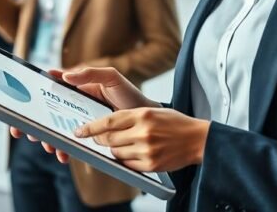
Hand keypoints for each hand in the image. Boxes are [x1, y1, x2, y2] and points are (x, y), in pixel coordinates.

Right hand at [9, 67, 155, 163]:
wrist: (149, 120)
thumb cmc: (129, 94)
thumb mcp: (111, 77)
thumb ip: (90, 73)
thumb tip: (64, 75)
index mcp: (76, 89)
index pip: (49, 91)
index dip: (32, 98)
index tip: (21, 106)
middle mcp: (74, 106)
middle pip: (46, 114)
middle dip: (34, 124)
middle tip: (28, 133)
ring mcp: (79, 123)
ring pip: (55, 131)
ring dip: (47, 139)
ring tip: (48, 146)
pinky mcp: (87, 139)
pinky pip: (70, 144)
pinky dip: (63, 150)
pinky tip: (63, 154)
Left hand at [77, 108, 210, 171]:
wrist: (197, 139)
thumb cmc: (174, 122)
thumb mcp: (151, 112)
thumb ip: (130, 116)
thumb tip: (106, 125)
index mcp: (142, 114)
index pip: (108, 121)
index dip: (91, 127)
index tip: (80, 131)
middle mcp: (143, 132)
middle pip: (109, 138)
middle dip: (98, 140)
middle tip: (95, 139)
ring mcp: (147, 150)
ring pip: (116, 152)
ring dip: (113, 150)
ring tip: (120, 145)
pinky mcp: (151, 165)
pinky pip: (127, 164)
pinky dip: (125, 160)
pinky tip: (131, 154)